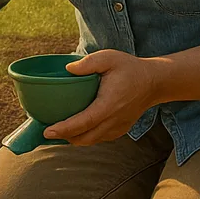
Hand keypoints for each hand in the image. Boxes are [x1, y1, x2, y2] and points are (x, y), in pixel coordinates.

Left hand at [43, 49, 164, 145]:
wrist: (154, 82)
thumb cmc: (130, 68)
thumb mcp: (109, 58)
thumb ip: (88, 63)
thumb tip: (67, 69)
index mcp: (109, 105)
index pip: (83, 123)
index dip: (63, 129)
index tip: (47, 131)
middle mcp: (113, 120)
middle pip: (84, 138)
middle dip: (64, 137)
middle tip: (46, 131)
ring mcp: (118, 127)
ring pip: (91, 141)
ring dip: (74, 138)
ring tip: (58, 131)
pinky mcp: (120, 130)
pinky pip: (99, 138)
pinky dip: (85, 136)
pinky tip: (76, 129)